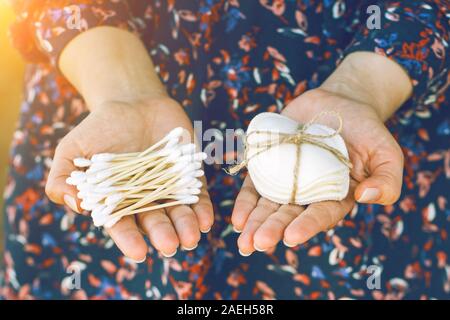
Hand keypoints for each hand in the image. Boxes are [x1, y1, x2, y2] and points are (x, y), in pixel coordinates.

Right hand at [45, 97, 213, 260]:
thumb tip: (75, 204)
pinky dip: (202, 207)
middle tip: (170, 246)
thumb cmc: (99, 128)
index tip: (139, 252)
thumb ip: (63, 178)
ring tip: (191, 238)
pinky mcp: (189, 174)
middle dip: (162, 234)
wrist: (132, 102)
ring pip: (179, 212)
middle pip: (155, 221)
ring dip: (186, 226)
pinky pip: (198, 194)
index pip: (123, 225)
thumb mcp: (72, 150)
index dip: (130, 239)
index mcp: (117, 201)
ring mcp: (169, 187)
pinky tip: (206, 220)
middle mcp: (145, 199)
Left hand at [231, 87, 404, 254]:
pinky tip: (236, 218)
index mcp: (336, 197)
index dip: (306, 226)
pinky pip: (255, 185)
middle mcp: (309, 194)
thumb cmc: (368, 131)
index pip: (321, 215)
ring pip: (268, 205)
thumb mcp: (388, 154)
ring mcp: (287, 180)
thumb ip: (387, 180)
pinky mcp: (270, 165)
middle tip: (257, 244)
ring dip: (254, 223)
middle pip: (288, 215)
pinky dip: (245, 200)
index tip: (290, 237)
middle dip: (272, 229)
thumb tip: (367, 197)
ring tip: (242, 240)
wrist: (340, 103)